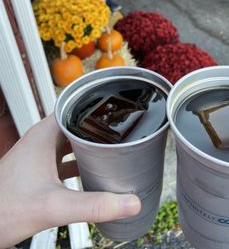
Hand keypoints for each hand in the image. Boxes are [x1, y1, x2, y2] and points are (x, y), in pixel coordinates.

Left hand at [0, 114, 140, 247]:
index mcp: (44, 136)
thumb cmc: (2, 210)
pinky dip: (80, 161)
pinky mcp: (39, 168)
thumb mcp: (54, 207)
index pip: (75, 107)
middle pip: (77, 124)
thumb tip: (127, 202)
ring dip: (90, 146)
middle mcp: (41, 140)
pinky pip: (65, 157)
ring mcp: (39, 154)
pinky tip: (92, 172)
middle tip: (122, 133)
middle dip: (99, 129)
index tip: (118, 112)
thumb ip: (94, 205)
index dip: (98, 108)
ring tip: (112, 150)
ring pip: (71, 141)